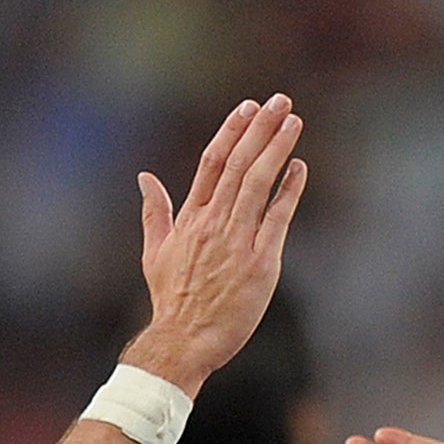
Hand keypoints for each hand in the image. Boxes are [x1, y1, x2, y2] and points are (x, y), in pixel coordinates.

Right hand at [123, 95, 306, 393]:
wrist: (183, 341)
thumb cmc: (171, 301)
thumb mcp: (155, 253)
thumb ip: (154, 212)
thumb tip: (145, 177)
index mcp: (190, 219)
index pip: (212, 163)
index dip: (232, 132)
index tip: (248, 108)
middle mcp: (213, 224)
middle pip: (239, 164)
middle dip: (260, 129)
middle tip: (280, 101)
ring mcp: (237, 241)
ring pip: (258, 183)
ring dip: (277, 149)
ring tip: (293, 121)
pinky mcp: (260, 263)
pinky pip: (277, 218)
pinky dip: (289, 190)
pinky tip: (299, 168)